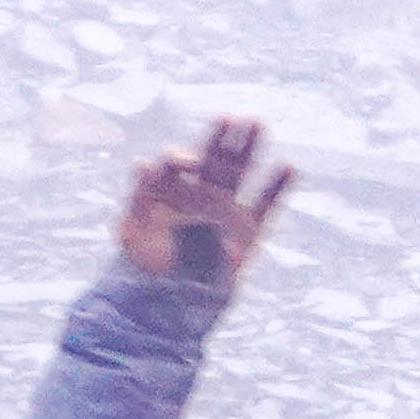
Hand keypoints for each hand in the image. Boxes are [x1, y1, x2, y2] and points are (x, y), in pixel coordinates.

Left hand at [118, 116, 291, 293]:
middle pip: (214, 158)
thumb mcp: (130, 229)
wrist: (169, 303)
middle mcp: (201, 196)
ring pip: (241, 173)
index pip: (179, 163)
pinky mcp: (247, 234)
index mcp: (172, 191)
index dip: (181, 157)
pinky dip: (278, 187)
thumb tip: (144, 162)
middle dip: (223, 136)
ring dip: (249, 147)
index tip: (187, 163)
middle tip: (234, 115)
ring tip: (259, 123)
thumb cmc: (144, 266)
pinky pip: (266, 206)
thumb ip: (138, 196)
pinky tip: (290, 165)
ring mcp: (226, 212)